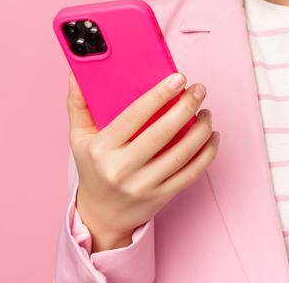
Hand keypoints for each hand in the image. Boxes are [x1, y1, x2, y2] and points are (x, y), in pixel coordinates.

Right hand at [67, 71, 218, 251]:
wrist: (101, 216)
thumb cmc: (93, 168)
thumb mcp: (79, 139)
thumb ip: (79, 105)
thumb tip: (76, 73)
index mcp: (102, 149)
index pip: (134, 116)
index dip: (159, 95)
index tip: (178, 78)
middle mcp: (122, 169)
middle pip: (162, 133)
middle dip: (186, 107)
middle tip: (199, 90)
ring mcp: (144, 185)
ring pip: (182, 153)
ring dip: (201, 129)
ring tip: (207, 112)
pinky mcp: (162, 197)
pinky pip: (191, 173)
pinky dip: (207, 153)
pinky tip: (212, 136)